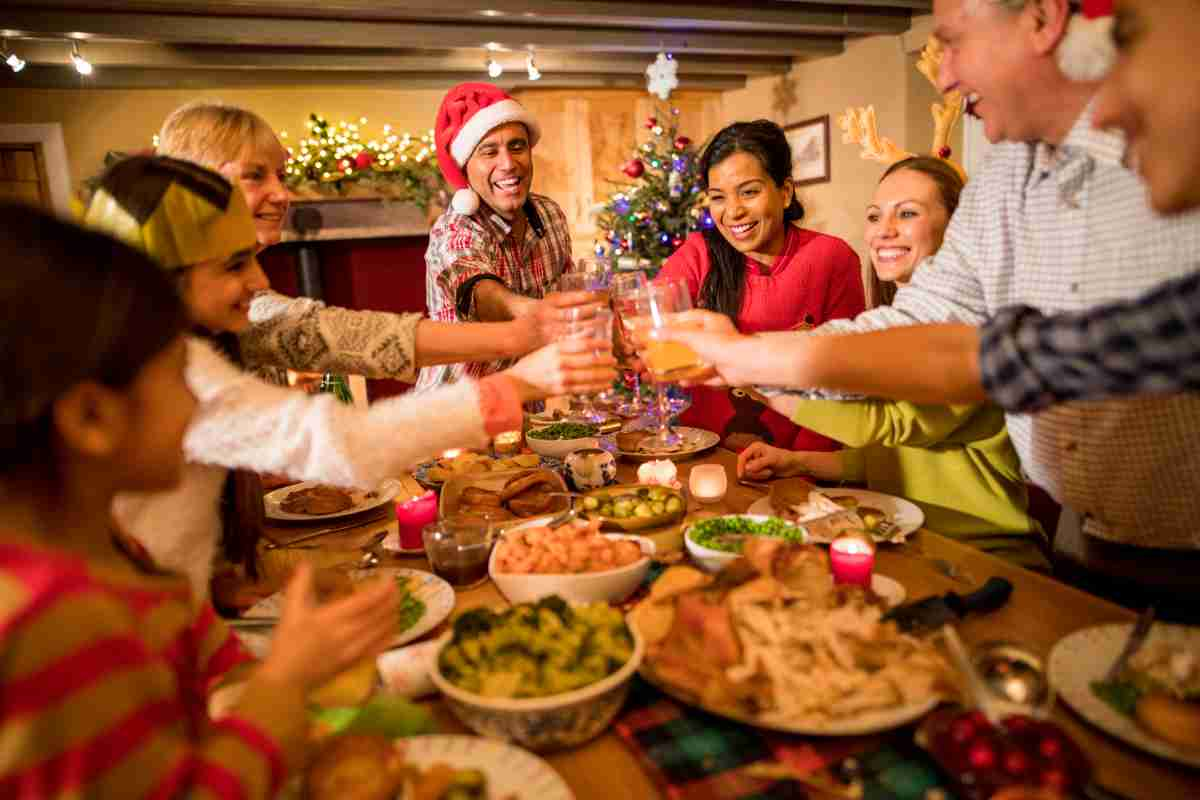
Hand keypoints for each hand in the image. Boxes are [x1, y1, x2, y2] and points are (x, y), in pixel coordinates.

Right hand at [259, 563, 398, 690]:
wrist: (286, 679)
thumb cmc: (287, 642)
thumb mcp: (290, 610)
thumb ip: (300, 584)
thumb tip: (306, 563)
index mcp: (333, 617)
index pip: (366, 600)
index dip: (381, 588)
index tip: (388, 577)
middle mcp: (348, 633)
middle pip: (379, 614)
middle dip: (392, 598)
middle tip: (397, 586)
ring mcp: (355, 649)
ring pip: (383, 629)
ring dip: (393, 614)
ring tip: (396, 602)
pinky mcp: (356, 662)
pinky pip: (380, 646)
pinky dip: (389, 634)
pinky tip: (392, 626)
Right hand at [503, 338, 617, 401]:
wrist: (516, 383)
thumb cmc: (531, 364)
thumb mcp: (547, 348)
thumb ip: (566, 343)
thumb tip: (588, 335)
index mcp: (556, 349)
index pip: (584, 344)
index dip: (599, 343)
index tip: (609, 344)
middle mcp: (560, 362)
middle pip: (590, 359)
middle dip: (606, 360)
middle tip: (614, 360)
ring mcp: (562, 378)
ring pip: (590, 376)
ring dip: (605, 375)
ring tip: (613, 374)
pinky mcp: (562, 391)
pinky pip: (584, 389)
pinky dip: (597, 387)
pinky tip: (605, 385)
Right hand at [530, 291, 604, 343]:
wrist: (517, 335)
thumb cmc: (534, 317)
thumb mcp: (545, 304)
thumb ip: (562, 301)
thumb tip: (587, 297)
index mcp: (547, 304)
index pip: (568, 298)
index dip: (583, 297)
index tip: (596, 296)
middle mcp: (549, 315)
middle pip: (574, 313)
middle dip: (590, 312)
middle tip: (605, 310)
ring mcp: (550, 330)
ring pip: (574, 327)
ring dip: (590, 326)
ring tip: (604, 324)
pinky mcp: (551, 342)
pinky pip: (570, 341)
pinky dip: (582, 340)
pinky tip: (594, 339)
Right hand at [646, 318, 756, 387]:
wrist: (746, 366)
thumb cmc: (723, 344)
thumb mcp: (693, 336)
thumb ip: (672, 335)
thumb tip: (652, 332)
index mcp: (706, 322)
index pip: (677, 319)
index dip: (659, 323)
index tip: (641, 326)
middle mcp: (710, 337)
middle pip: (678, 343)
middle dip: (658, 350)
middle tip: (639, 355)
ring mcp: (713, 355)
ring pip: (684, 361)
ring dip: (667, 368)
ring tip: (648, 373)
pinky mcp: (716, 372)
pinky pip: (697, 375)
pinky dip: (687, 379)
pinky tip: (677, 382)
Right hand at [737, 442, 809, 479]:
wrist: (794, 465)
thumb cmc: (784, 458)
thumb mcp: (772, 460)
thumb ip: (759, 463)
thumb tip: (746, 468)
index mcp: (754, 448)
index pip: (742, 458)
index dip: (740, 467)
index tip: (741, 476)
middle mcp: (753, 454)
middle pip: (745, 467)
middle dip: (756, 472)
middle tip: (767, 471)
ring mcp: (756, 463)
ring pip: (750, 473)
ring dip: (760, 475)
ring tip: (770, 471)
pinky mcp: (759, 470)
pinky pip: (755, 477)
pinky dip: (762, 477)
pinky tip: (770, 473)